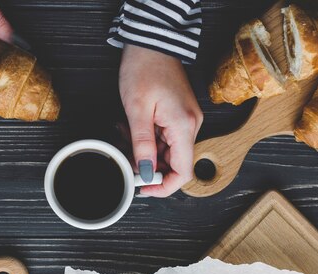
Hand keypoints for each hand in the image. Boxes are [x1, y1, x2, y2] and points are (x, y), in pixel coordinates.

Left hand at [119, 45, 202, 197]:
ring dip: (145, 150)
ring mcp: (187, 120)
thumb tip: (146, 173)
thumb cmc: (145, 68)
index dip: (164, 187)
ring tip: (126, 132)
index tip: (143, 188)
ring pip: (167, 152)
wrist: (152, 42)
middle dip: (148, 164)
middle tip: (126, 153)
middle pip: (174, 164)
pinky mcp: (180, 116)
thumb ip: (142, 145)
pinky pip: (166, 138)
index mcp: (184, 126)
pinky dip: (148, 139)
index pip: (183, 173)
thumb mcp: (136, 110)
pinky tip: (133, 126)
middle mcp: (191, 126)